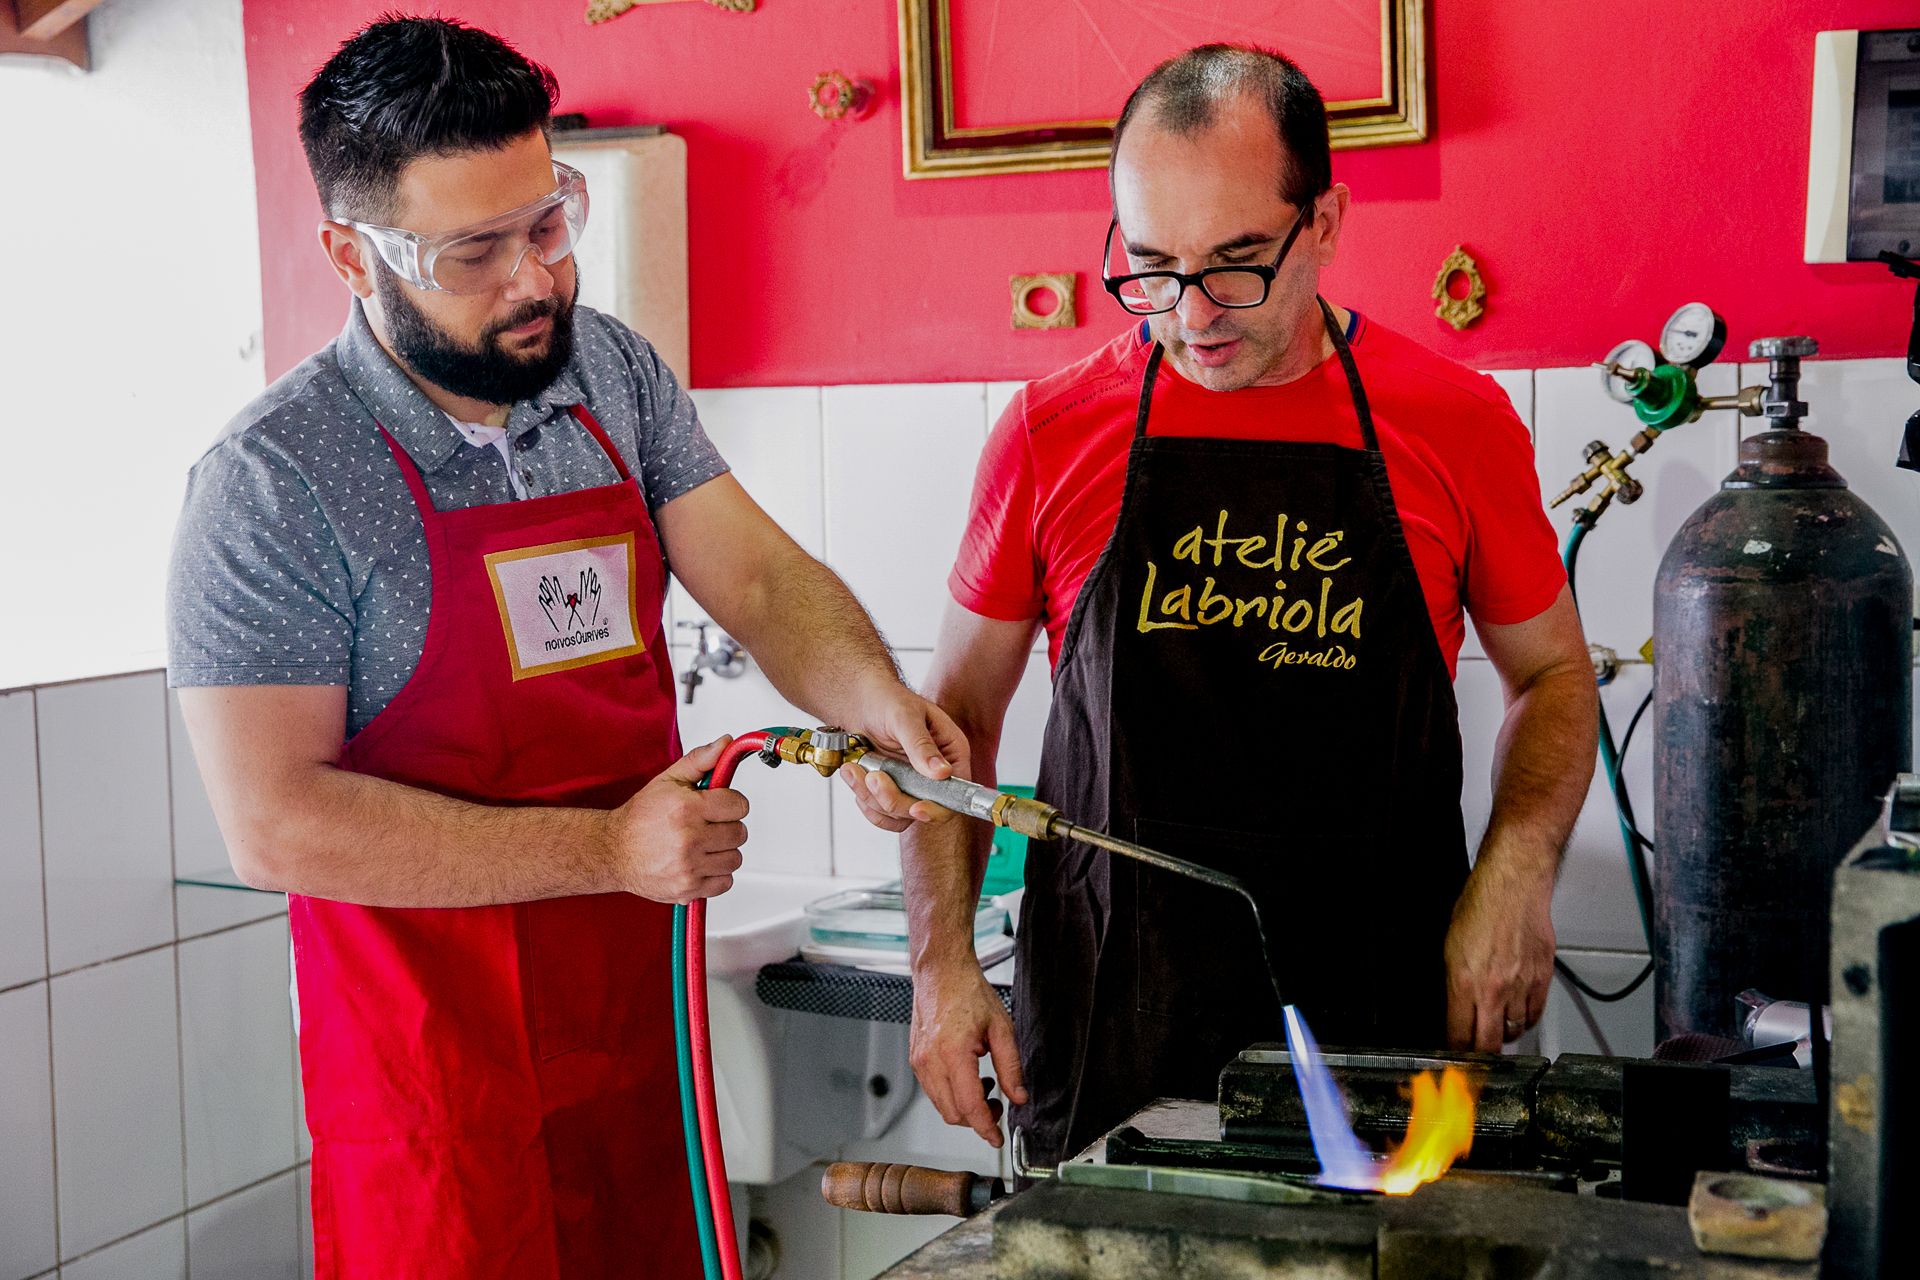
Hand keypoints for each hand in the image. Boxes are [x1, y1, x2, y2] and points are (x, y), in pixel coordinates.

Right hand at [607, 736, 748, 902]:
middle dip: (726, 826)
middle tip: (707, 825)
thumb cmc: (640, 818)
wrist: (613, 852)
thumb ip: (700, 760)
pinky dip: (716, 874)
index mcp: (687, 809)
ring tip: (702, 844)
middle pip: (739, 832)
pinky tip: (699, 862)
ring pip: (735, 858)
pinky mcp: (688, 889)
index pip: (739, 805)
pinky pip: (725, 882)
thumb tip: (726, 743)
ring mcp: (689, 867)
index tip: (718, 806)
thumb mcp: (668, 781)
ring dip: (723, 851)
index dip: (730, 803)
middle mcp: (689, 839)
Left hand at [837, 683, 970, 831]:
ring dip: (873, 797)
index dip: (938, 807)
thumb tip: (942, 772)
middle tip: (873, 777)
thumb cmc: (887, 700)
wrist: (860, 702)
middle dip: (894, 799)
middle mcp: (937, 774)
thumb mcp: (904, 716)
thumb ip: (921, 745)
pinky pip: (884, 815)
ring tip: (856, 769)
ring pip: (900, 814)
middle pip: (926, 810)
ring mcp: (915, 786)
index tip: (915, 808)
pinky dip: (866, 802)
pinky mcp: (895, 792)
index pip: (956, 792)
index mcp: (952, 753)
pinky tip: (857, 777)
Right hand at [910, 960, 1027, 1146]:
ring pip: (941, 1106)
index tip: (996, 1139)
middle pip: (953, 1114)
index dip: (986, 1128)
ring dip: (964, 1107)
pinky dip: (951, 1094)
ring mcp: (919, 1061)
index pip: (969, 1107)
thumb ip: (1011, 1067)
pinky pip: (933, 1091)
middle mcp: (930, 1061)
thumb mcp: (1001, 1028)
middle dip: (977, 1119)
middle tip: (998, 1106)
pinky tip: (968, 1077)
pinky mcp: (915, 1059)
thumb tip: (1018, 1097)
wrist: (940, 972)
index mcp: (953, 1053)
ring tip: (985, 1085)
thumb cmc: (968, 992)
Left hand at [1443, 856, 1555, 1051]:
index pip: (1458, 1034)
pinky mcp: (1542, 979)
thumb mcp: (1449, 947)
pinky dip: (1526, 1020)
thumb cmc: (1480, 906)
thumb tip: (1454, 1009)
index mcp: (1463, 982)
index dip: (1455, 1050)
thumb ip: (1454, 983)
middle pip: (1488, 1044)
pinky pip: (1535, 1014)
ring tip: (1496, 1029)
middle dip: (1480, 1055)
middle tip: (1475, 1056)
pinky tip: (1518, 1016)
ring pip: (1514, 1031)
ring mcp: (1520, 986)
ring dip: (1504, 1034)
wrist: (1512, 885)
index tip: (1453, 1054)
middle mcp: (1493, 989)